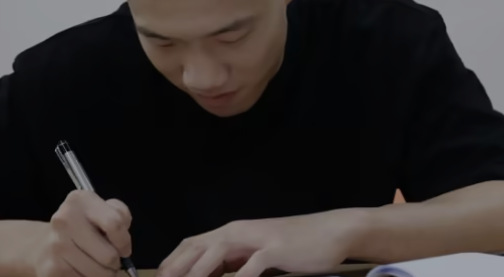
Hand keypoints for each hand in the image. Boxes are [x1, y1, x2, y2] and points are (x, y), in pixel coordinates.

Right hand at [28, 190, 132, 276]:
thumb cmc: (82, 225)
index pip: (114, 224)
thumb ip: (120, 216)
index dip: (125, 242)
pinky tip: (83, 271)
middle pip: (108, 255)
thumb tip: (123, 245)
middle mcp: (65, 220)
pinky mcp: (51, 270)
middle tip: (113, 263)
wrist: (42, 245)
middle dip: (116, 263)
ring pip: (97, 273)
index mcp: (80, 200)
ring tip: (100, 268)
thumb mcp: (102, 209)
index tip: (124, 250)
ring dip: (104, 274)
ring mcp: (56, 246)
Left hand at [158, 209, 368, 276]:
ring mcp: (258, 239)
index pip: (192, 244)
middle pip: (198, 246)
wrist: (331, 232)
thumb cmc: (295, 245)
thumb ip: (236, 262)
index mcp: (234, 232)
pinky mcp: (276, 249)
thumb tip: (214, 274)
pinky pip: (251, 266)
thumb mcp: (259, 253)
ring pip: (217, 253)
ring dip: (198, 272)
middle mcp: (240, 231)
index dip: (173, 262)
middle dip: (176, 268)